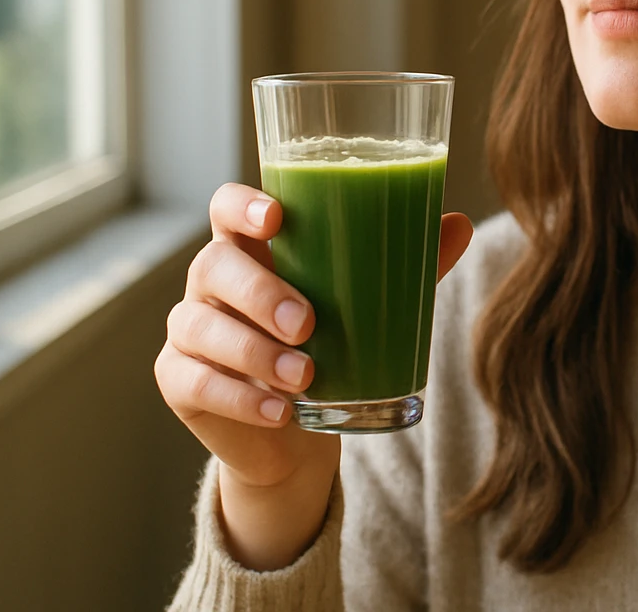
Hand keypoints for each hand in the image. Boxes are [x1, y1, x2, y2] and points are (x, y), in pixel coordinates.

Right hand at [155, 182, 472, 567]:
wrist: (297, 431)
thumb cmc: (331, 343)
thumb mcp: (371, 302)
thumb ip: (409, 264)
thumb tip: (460, 223)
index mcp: (252, 247)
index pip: (226, 207)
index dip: (243, 206)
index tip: (278, 218)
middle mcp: (210, 280)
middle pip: (213, 265)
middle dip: (261, 293)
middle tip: (309, 323)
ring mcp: (188, 330)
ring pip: (201, 328)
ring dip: (256, 354)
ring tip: (307, 377)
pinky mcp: (177, 381)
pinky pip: (195, 383)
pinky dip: (241, 399)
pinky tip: (279, 411)